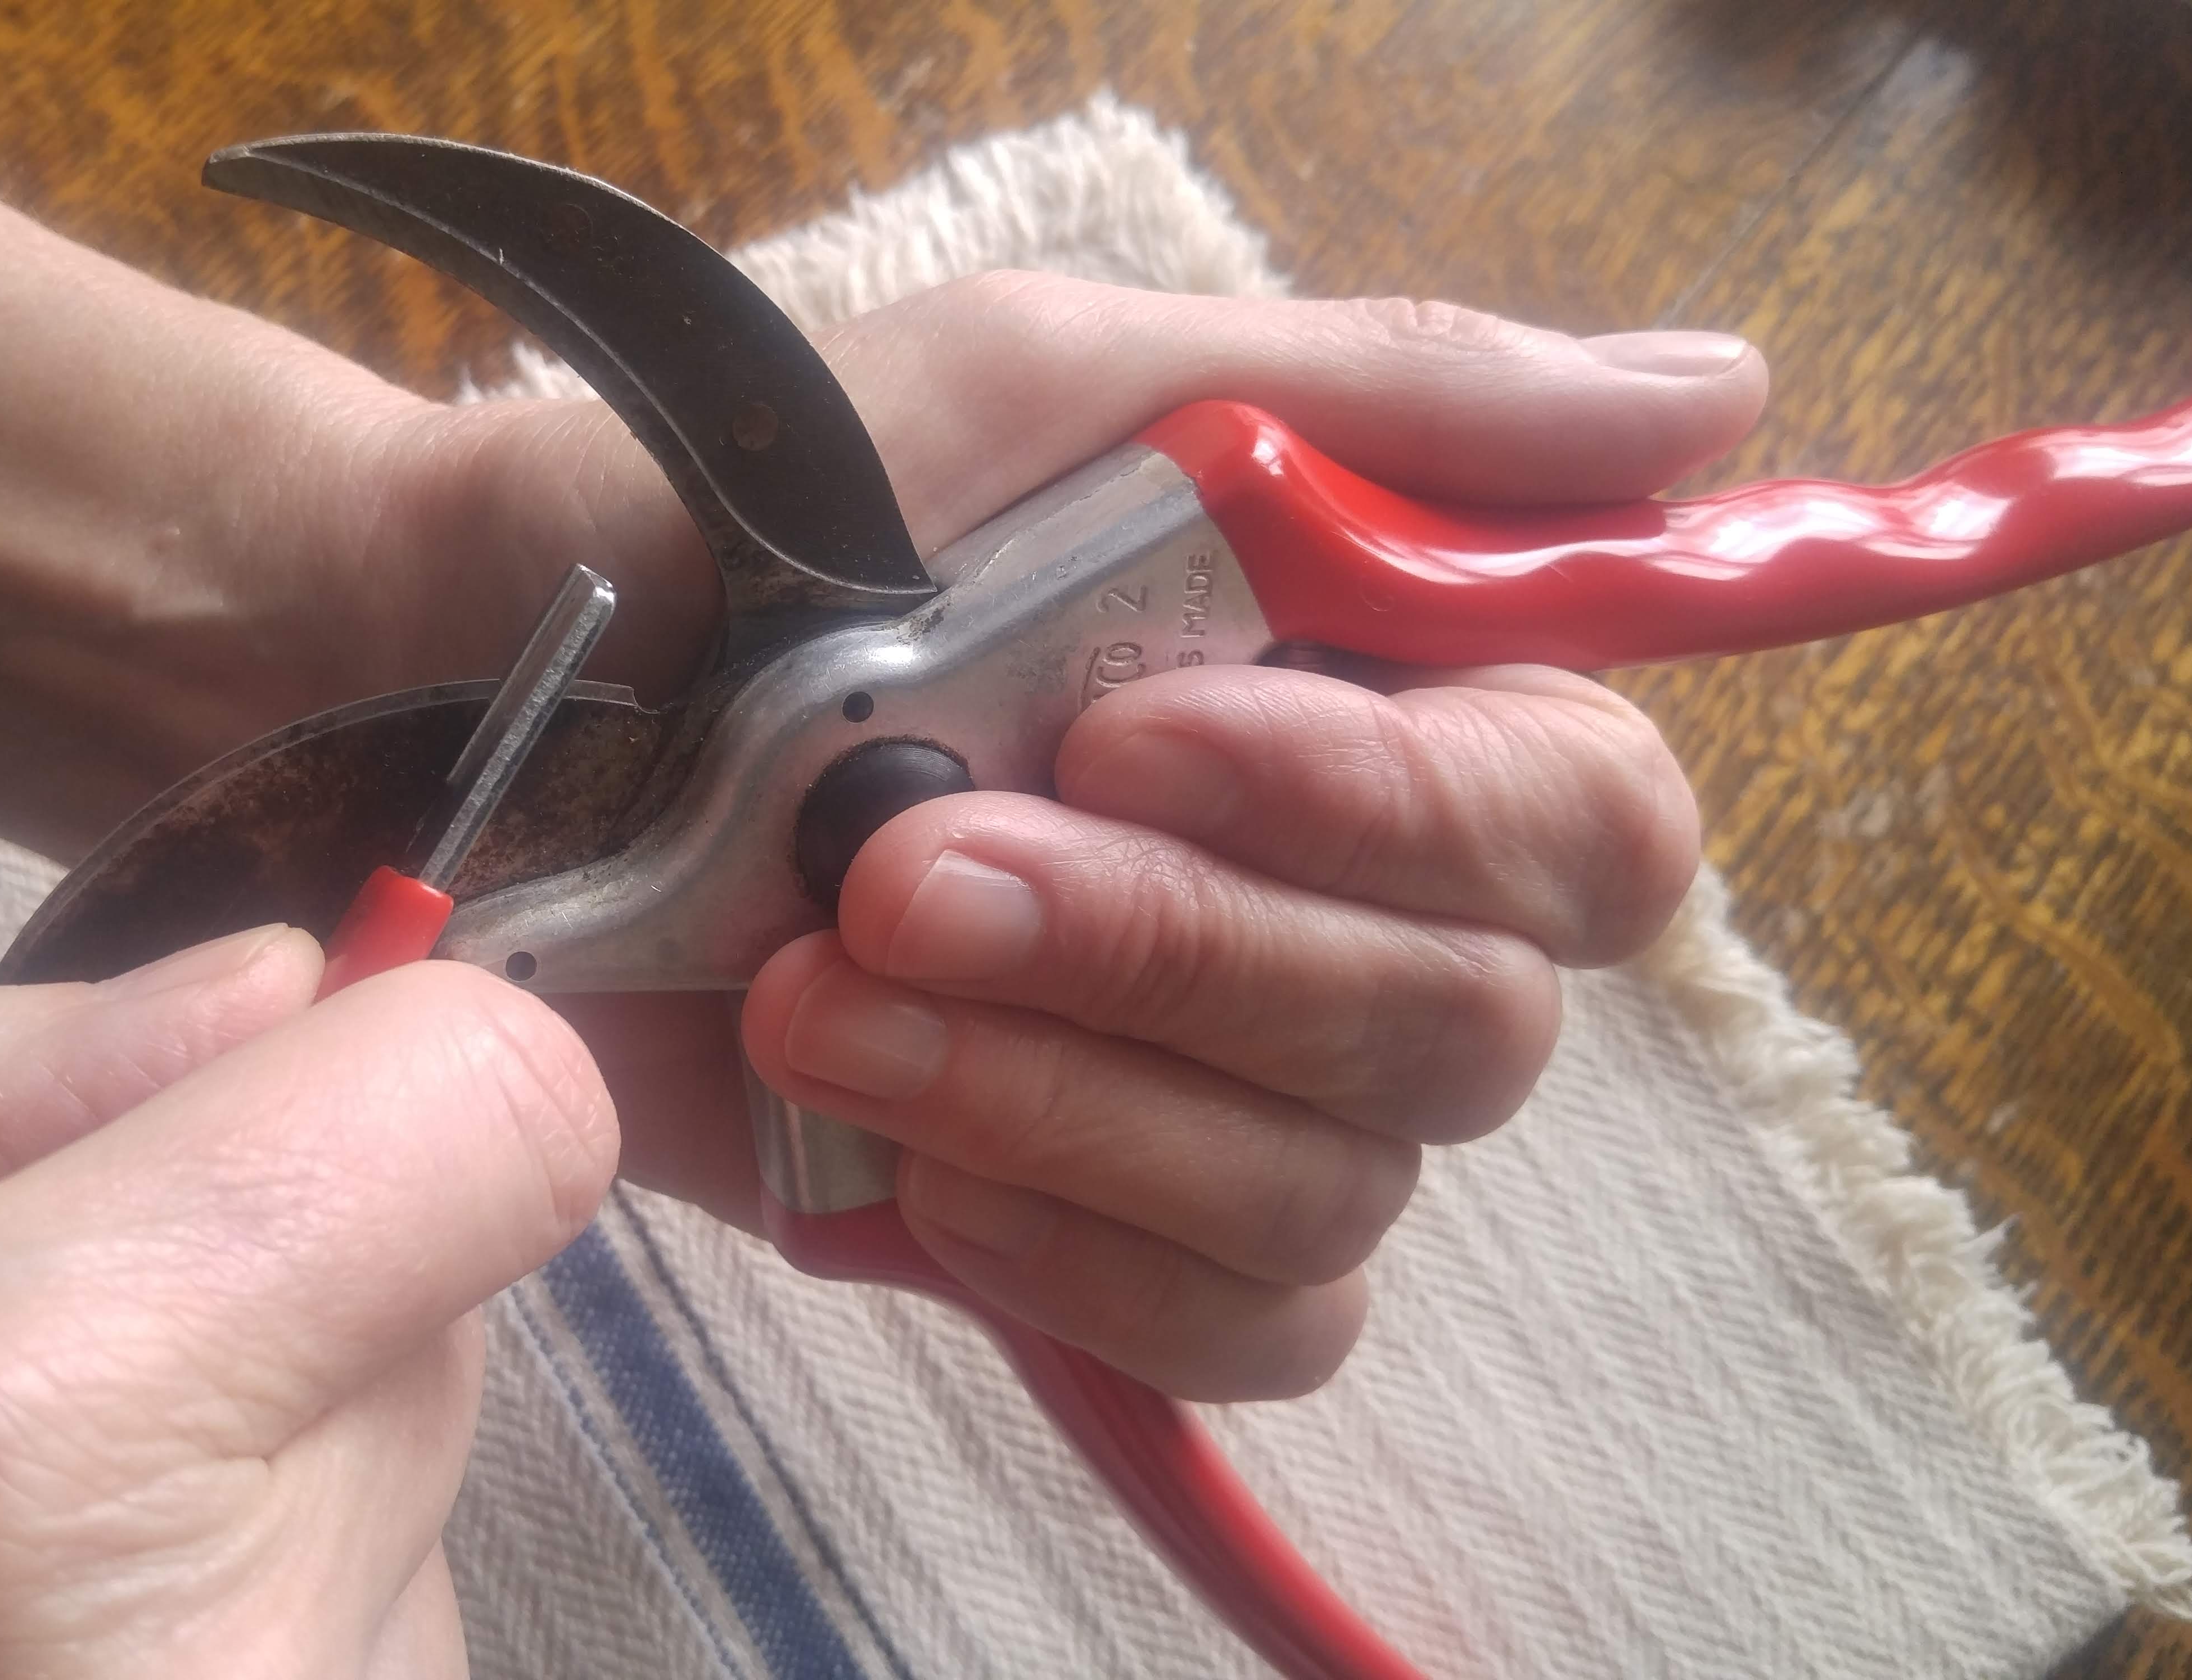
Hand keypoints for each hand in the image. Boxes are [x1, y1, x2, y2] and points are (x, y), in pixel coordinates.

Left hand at [408, 280, 1741, 1397]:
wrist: (486, 702)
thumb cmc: (746, 513)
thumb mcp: (1039, 387)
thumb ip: (1373, 399)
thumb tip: (1706, 390)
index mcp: (1361, 700)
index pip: (1584, 819)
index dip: (1395, 806)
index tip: (1144, 732)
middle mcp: (1329, 908)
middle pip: (1463, 1029)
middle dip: (1171, 951)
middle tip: (907, 862)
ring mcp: (1213, 1092)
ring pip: (1327, 1192)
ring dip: (1069, 1093)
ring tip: (824, 985)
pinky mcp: (1089, 1230)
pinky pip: (1230, 1327)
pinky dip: (1074, 1248)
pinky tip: (904, 1158)